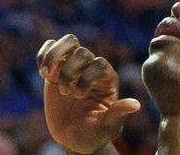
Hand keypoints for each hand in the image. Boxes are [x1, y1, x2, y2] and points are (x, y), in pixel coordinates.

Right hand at [37, 35, 140, 154]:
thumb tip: (135, 105)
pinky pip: (50, 46)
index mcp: (108, 80)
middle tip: (65, 93)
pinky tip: (43, 74)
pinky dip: (43, 55)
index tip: (78, 96)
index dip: (87, 77)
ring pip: (69, 41)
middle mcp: (92, 68)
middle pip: (83, 52)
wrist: (72, 138)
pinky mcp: (56, 67)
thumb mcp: (106, 127)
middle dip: (70, 71)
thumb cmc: (94, 135)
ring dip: (55, 55)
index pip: (100, 64)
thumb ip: (117, 114)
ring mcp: (73, 65)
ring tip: (46, 74)